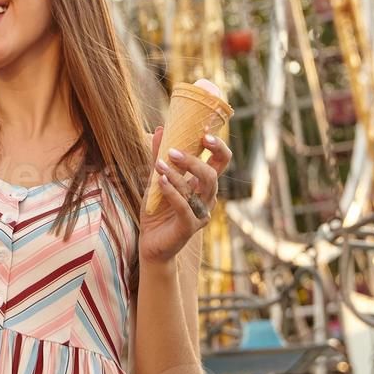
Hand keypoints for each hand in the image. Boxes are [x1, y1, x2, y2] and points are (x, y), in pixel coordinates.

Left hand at [137, 126, 232, 265]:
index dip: (218, 147)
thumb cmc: (157, 210)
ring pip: (198, 190)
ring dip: (178, 175)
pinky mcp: (189, 227)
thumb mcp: (157, 180)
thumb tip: (161, 129)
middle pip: (212, 175)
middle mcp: (207, 199)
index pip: (221, 162)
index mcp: (204, 185)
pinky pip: (184, 207)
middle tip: (173, 151)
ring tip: (159, 164)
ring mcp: (200, 214)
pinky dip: (172, 192)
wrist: (151, 243)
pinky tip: (160, 181)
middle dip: (195, 160)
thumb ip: (159, 156)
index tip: (204, 132)